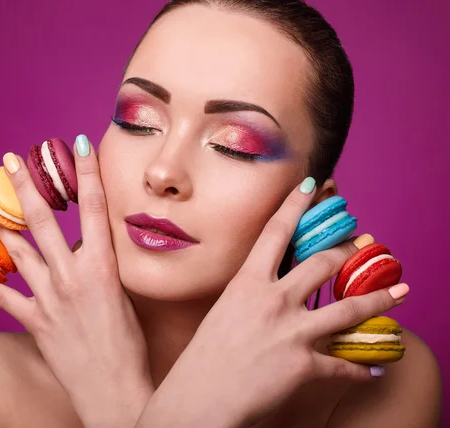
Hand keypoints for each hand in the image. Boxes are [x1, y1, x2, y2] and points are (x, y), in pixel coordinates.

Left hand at [0, 139, 153, 427]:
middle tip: (9, 161)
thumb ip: (102, 267)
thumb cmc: (130, 345)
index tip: (79, 144)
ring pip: (18, 252)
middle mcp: (71, 276)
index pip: (93, 208)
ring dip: (1, 225)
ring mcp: (49, 298)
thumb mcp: (124, 295)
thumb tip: (88, 247)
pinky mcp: (35, 322)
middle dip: (25, 187)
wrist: (116, 389)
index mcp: (102, 266)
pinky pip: (3, 298)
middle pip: (43, 221)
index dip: (87, 172)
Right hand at [136, 179, 408, 427]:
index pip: (276, 232)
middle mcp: (273, 300)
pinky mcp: (304, 365)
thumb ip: (249, 296)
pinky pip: (344, 365)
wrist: (198, 399)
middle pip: (322, 262)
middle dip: (348, 248)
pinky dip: (361, 369)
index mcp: (247, 283)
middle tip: (365, 242)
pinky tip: (374, 368)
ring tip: (400, 292)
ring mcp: (291, 332)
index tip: (313, 185)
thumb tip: (268, 289)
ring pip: (349, 307)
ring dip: (379, 299)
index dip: (296, 204)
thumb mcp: (222, 313)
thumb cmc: (203, 359)